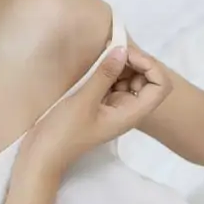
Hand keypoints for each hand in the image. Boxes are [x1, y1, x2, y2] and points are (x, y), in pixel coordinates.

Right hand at [25, 38, 171, 173]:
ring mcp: (114, 106)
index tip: (125, 55)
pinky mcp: (100, 103)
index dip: (149, 66)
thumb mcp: (84, 101)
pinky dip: (108, 70)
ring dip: (120, 64)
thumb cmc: (63, 132)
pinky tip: (94, 63)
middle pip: (147, 79)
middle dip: (134, 62)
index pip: (160, 86)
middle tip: (111, 49)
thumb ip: (104, 74)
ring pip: (130, 78)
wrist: (43, 154)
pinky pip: (113, 82)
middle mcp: (127, 110)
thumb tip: (121, 49)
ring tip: (101, 54)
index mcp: (131, 113)